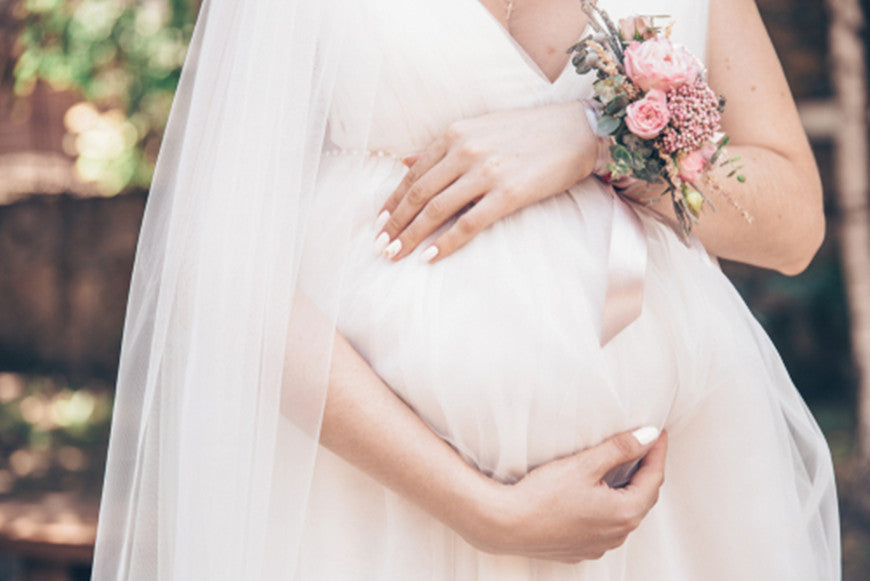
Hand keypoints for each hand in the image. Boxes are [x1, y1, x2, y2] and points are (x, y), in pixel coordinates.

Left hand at [373, 101, 597, 261]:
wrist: (574, 131)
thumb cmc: (526, 132)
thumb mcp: (478, 128)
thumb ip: (442, 147)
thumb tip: (405, 162)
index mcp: (454, 134)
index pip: (413, 174)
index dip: (392, 201)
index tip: (378, 223)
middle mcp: (464, 150)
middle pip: (418, 194)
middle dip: (395, 224)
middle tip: (379, 247)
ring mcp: (485, 172)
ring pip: (436, 210)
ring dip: (411, 236)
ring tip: (395, 255)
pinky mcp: (508, 194)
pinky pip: (468, 224)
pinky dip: (445, 243)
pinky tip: (429, 257)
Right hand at [463, 427, 667, 562]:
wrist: (506, 525)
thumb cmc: (542, 495)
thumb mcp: (585, 464)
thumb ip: (620, 449)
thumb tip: (648, 436)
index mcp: (624, 513)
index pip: (653, 477)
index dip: (657, 451)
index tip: (657, 432)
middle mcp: (617, 534)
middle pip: (642, 497)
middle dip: (646, 470)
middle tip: (644, 446)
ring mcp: (600, 545)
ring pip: (624, 513)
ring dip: (627, 491)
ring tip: (623, 468)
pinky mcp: (581, 549)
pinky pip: (605, 527)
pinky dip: (608, 508)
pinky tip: (596, 495)